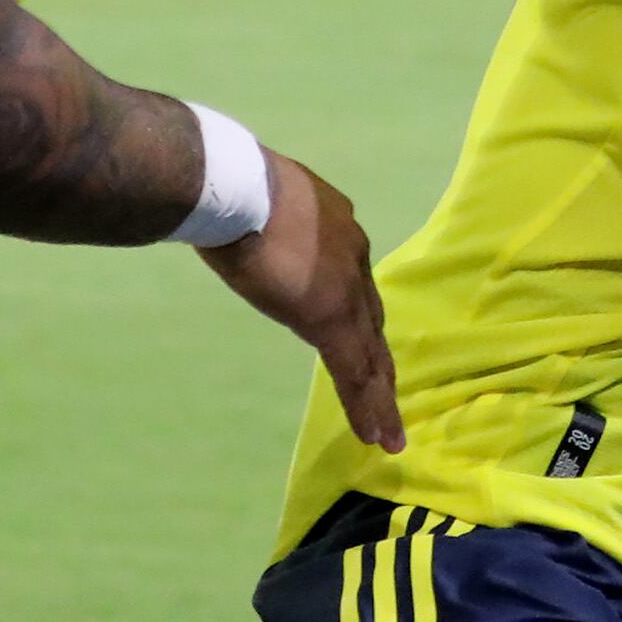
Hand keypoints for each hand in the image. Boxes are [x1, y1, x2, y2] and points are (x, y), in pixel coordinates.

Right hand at [200, 151, 401, 449]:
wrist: (237, 186)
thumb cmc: (232, 184)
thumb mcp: (261, 199)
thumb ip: (267, 220)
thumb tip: (249, 226)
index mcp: (336, 227)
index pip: (352, 282)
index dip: (358, 314)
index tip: (361, 339)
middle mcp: (353, 257)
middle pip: (371, 321)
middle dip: (378, 360)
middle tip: (387, 395)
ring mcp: (346, 290)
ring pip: (371, 354)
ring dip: (380, 397)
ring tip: (389, 435)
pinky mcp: (331, 319)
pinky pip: (354, 372)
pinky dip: (367, 406)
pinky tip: (377, 437)